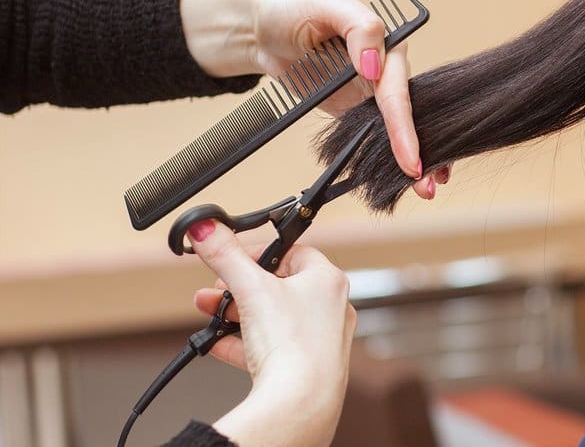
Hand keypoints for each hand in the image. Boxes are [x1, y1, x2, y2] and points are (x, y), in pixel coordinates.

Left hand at [180, 0, 450, 198]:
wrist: (264, 30)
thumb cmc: (294, 10)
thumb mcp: (326, 4)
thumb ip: (359, 26)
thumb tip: (376, 65)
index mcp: (387, 43)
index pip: (398, 88)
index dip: (403, 123)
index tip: (409, 155)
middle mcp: (386, 70)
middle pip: (410, 113)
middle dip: (422, 147)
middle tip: (427, 180)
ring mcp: (372, 93)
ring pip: (400, 128)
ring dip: (415, 158)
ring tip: (425, 189)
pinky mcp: (357, 110)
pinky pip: (378, 135)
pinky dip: (393, 158)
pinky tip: (406, 180)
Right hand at [187, 219, 353, 446]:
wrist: (300, 405)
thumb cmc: (293, 345)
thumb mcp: (250, 289)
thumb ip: (225, 255)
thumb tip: (206, 227)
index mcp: (328, 280)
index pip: (292, 252)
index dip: (258, 253)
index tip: (232, 258)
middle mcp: (331, 308)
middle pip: (278, 287)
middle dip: (239, 289)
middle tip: (214, 291)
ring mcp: (321, 341)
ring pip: (273, 319)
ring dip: (238, 316)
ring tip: (210, 316)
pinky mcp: (307, 368)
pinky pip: (272, 349)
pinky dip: (245, 345)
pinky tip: (218, 345)